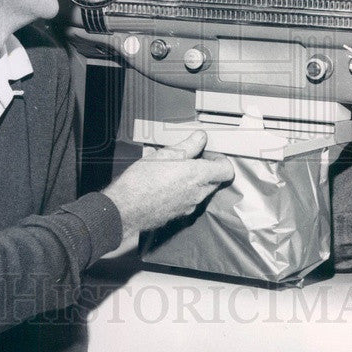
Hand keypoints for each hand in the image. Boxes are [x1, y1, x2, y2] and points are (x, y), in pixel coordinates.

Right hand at [102, 130, 233, 240]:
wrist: (125, 209)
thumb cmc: (141, 182)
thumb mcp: (165, 154)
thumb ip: (188, 145)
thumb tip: (200, 137)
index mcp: (197, 176)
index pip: (226, 170)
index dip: (220, 160)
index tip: (210, 153)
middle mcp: (197, 193)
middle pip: (215, 180)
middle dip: (207, 168)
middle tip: (192, 158)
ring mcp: (189, 206)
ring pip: (202, 190)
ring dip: (195, 180)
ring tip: (175, 169)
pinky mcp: (180, 214)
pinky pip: (190, 200)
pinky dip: (184, 191)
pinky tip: (168, 183)